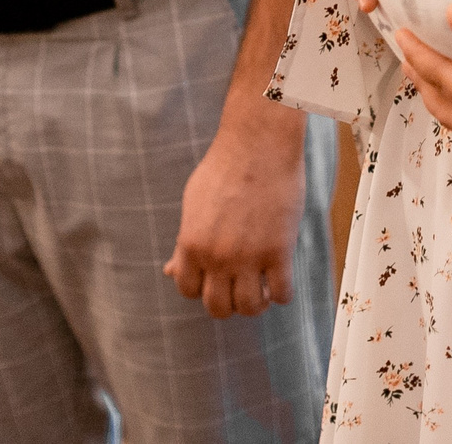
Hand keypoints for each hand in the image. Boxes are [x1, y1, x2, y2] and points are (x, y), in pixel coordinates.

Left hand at [165, 109, 303, 318]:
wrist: (259, 144)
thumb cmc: (225, 168)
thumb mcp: (193, 204)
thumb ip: (183, 242)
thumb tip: (169, 271)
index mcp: (191, 243)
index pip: (187, 290)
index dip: (202, 288)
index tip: (216, 279)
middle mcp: (217, 256)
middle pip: (217, 307)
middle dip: (229, 304)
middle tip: (241, 288)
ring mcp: (249, 256)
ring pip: (249, 308)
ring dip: (257, 304)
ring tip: (263, 289)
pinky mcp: (280, 251)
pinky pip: (282, 293)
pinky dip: (282, 295)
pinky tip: (281, 280)